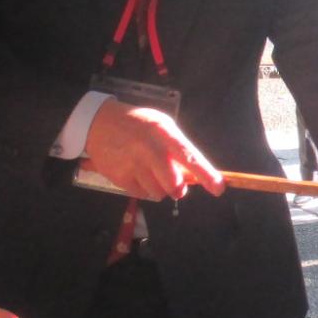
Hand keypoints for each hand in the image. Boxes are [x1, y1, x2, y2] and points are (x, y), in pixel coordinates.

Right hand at [83, 98, 224, 202]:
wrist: (98, 123)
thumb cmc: (137, 124)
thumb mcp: (160, 125)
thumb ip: (177, 148)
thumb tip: (194, 176)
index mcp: (162, 131)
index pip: (188, 156)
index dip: (205, 174)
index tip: (218, 187)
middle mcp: (147, 148)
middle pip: (173, 183)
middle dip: (178, 188)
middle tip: (176, 185)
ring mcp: (132, 164)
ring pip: (158, 192)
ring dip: (160, 188)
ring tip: (150, 171)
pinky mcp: (119, 177)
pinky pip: (141, 194)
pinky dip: (144, 189)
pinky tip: (137, 173)